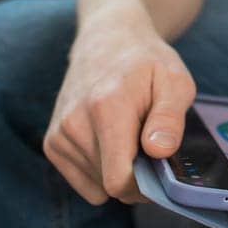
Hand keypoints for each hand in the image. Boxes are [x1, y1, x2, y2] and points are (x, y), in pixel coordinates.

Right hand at [42, 3, 195, 205]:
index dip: (145, 187)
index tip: (160, 170)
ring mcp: (59, 134)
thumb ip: (170, 119)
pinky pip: (83, 182)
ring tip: (126, 134)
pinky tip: (108, 140)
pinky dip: (100, 170)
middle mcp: (74, 123)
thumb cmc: (147, 63)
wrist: (106, 40)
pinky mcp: (52, 143)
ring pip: (97, 186)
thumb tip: (158, 151)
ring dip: (116, 171)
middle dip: (135, 177)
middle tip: (148, 145)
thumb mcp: (175, 82)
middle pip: (110, 185)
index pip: (118, 179)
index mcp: (107, 107)